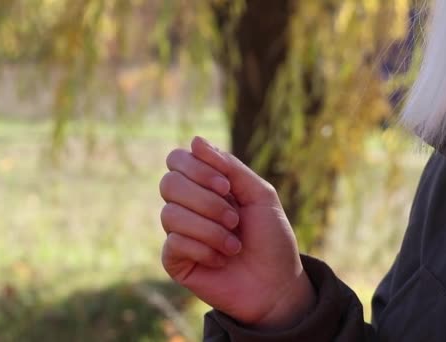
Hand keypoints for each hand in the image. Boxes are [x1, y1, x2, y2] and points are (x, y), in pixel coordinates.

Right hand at [159, 136, 315, 329]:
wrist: (277, 285)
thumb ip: (230, 166)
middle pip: (168, 184)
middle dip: (205, 201)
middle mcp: (187, 205)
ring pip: (170, 214)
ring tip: (234, 245)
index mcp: (204, 185)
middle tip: (235, 218)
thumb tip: (194, 140)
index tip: (227, 187)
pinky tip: (220, 260)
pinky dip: (203, 249)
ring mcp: (178, 233)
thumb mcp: (259, 194)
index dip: (197, 168)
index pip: (178, 160)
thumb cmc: (271, 239)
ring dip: (209, 229)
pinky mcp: (175, 260)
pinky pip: (173, 243)